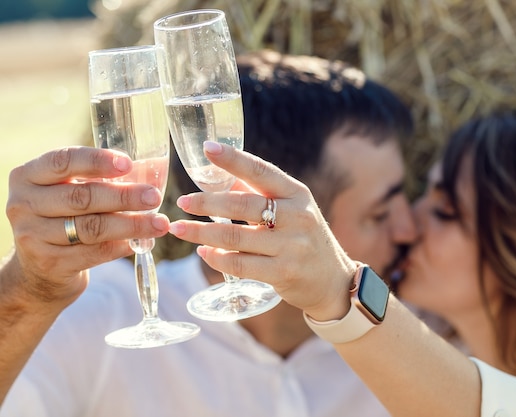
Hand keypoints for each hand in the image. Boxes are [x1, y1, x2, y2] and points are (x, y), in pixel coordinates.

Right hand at [4, 146, 168, 306]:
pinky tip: (142, 241)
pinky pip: (95, 253)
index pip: (62, 161)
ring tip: (159, 223)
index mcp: (27, 177)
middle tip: (154, 196)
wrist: (38, 270)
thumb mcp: (68, 192)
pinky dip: (122, 245)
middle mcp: (23, 205)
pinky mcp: (50, 264)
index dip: (97, 161)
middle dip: (124, 196)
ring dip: (132, 225)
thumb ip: (98, 179)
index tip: (128, 163)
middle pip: (82, 197)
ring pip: (92, 227)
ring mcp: (33, 237)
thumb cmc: (62, 219)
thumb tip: (150, 168)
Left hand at [169, 142, 356, 320]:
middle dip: (206, 203)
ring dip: (202, 233)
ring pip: (235, 237)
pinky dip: (217, 258)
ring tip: (180, 229)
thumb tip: (223, 179)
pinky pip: (241, 264)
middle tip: (182, 202)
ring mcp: (292, 247)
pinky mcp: (284, 273)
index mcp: (297, 194)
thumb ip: (261, 195)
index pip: (261, 171)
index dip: (233, 159)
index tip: (207, 148)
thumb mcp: (293, 210)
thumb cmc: (305, 239)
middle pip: (242, 205)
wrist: (333, 280)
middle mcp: (297, 217)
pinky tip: (204, 252)